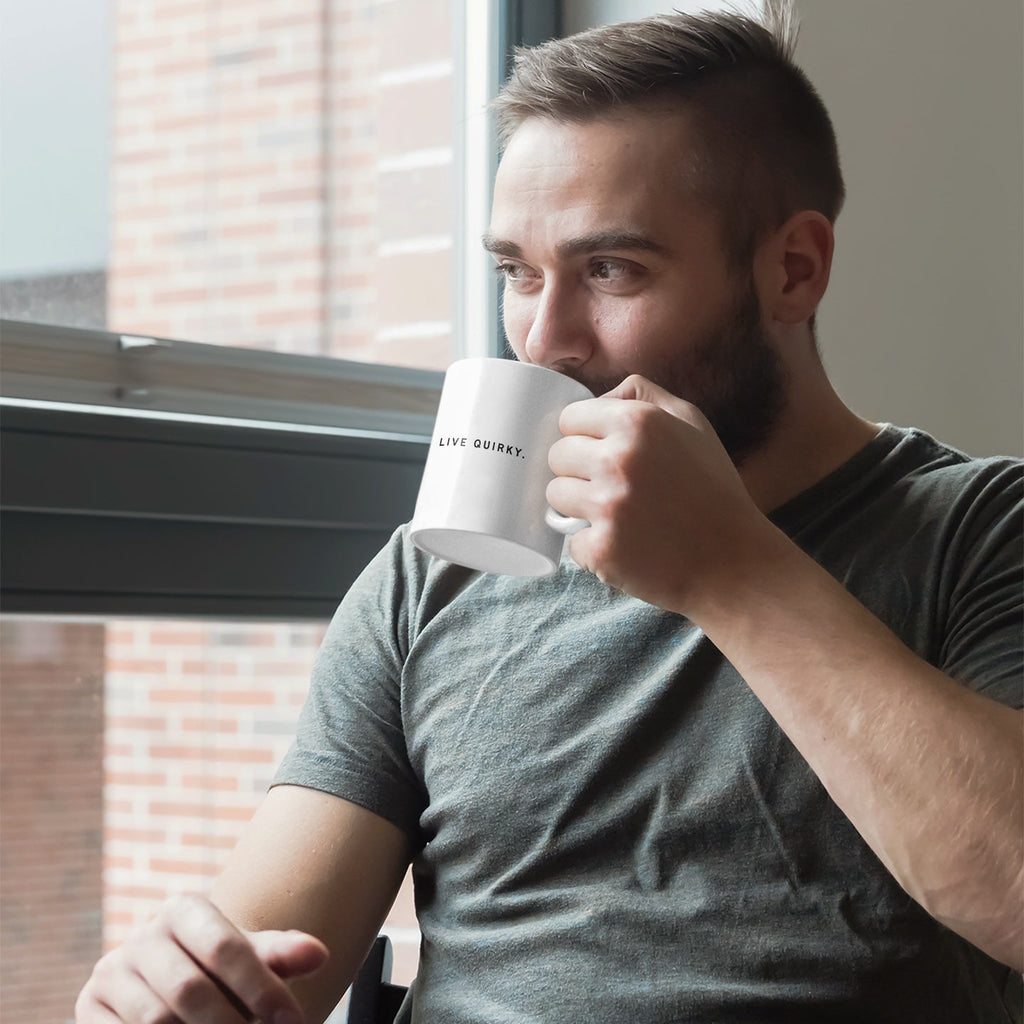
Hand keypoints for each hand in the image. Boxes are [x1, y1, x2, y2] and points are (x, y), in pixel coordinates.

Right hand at [75, 893, 327, 1023]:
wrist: (172, 979)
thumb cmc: (223, 968)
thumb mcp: (252, 956)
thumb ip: (282, 954)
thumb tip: (319, 954)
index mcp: (185, 909)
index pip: (225, 948)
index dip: (261, 988)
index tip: (292, 1021)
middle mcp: (143, 935)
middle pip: (189, 990)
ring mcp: (110, 971)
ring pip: (154, 1021)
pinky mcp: (88, 1008)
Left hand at [547, 374, 770, 614]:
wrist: (736, 562)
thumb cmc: (713, 491)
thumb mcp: (692, 424)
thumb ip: (643, 396)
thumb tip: (598, 397)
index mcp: (637, 422)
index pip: (568, 418)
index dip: (583, 437)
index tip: (603, 454)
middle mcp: (618, 459)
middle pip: (557, 456)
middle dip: (578, 471)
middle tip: (614, 489)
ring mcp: (607, 507)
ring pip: (555, 496)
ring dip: (578, 507)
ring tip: (618, 516)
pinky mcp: (602, 549)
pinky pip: (571, 540)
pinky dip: (592, 546)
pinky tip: (625, 546)